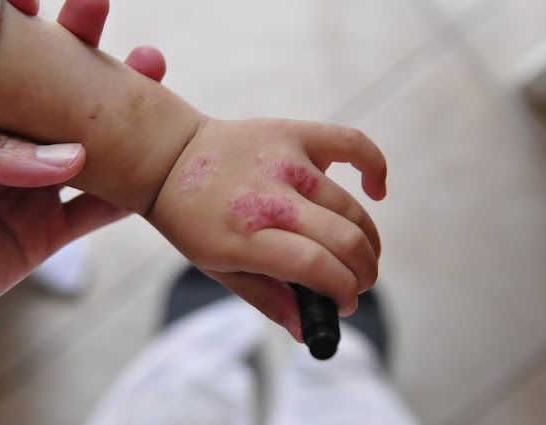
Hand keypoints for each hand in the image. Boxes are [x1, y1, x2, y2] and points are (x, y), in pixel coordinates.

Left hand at [0, 0, 166, 318]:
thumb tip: (70, 157)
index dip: (14, 29)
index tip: (35, 1)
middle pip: (45, 95)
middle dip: (75, 50)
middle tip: (95, 10)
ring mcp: (22, 190)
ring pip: (82, 149)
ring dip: (122, 115)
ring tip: (150, 70)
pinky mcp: (38, 237)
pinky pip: (91, 215)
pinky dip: (126, 198)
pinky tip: (156, 170)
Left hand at [149, 118, 385, 340]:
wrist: (170, 156)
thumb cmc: (193, 218)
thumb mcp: (217, 268)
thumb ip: (267, 299)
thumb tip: (309, 332)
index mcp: (243, 236)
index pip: (315, 267)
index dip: (342, 291)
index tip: (344, 303)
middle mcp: (267, 196)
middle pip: (343, 239)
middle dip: (363, 272)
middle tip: (357, 283)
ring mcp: (284, 160)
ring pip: (351, 206)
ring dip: (368, 240)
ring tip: (358, 253)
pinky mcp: (294, 133)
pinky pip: (353, 144)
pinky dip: (375, 167)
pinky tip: (375, 190)